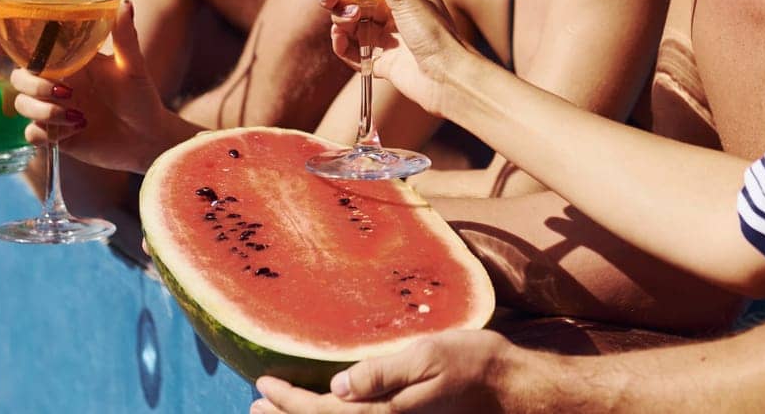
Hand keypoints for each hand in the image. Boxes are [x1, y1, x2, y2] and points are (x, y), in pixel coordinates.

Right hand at [7, 0, 191, 173]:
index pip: (32, 49)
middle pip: (19, 77)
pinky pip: (31, 134)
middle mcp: (57, 83)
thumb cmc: (142, 98)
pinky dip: (47, 133)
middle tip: (65, 91)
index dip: (6, 43)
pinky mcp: (55, 134)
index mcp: (71, 62)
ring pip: (22, 105)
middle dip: (34, 84)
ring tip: (78, 116)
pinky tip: (73, 133)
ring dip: (44, 111)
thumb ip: (125, 37)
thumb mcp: (133, 67)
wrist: (147, 138)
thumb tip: (126, 3)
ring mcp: (53, 109)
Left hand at [251, 330, 526, 413]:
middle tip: (254, 404)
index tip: (262, 385)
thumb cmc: (473, 363)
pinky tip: (328, 407)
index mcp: (385, 413)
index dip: (289, 402)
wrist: (510, 387)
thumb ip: (383, 373)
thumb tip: (336, 387)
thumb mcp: (428, 357)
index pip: (324, 412)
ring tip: (275, 410)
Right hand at [319, 0, 463, 118]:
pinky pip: (351, 51)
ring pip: (350, 23)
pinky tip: (340, 39)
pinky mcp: (380, 60)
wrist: (446, 78)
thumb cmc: (435, 31)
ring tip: (346, 20)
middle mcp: (395, 10)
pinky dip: (342, 45)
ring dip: (340, 19)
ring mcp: (387, 36)